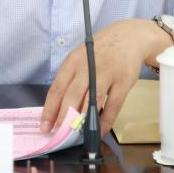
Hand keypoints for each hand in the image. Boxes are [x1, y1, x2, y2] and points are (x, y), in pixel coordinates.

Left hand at [41, 18, 166, 136]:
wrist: (128, 37)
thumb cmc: (100, 52)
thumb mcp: (81, 58)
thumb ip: (71, 79)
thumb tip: (59, 108)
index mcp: (73, 61)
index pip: (57, 88)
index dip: (50, 110)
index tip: (45, 126)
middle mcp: (88, 67)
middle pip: (72, 96)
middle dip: (64, 118)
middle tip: (59, 134)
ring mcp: (107, 73)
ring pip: (91, 101)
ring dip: (83, 121)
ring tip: (76, 135)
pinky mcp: (123, 81)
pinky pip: (113, 106)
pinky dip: (106, 121)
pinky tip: (100, 129)